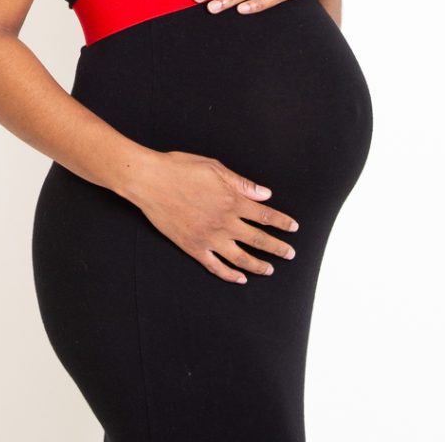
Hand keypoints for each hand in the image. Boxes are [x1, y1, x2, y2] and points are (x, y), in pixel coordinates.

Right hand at [130, 150, 299, 283]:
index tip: (294, 228)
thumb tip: (265, 194)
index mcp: (232, 200)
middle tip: (290, 254)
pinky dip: (230, 275)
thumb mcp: (214, 168)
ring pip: (241, 258)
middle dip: (278, 248)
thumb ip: (242, 183)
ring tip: (270, 270)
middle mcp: (225, 222)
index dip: (282, 223)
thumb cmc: (181, 168)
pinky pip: (216, 266)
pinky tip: (240, 278)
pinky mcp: (193, 247)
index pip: (266, 215)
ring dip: (258, 265)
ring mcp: (209, 238)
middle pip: (259, 239)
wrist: (150, 181)